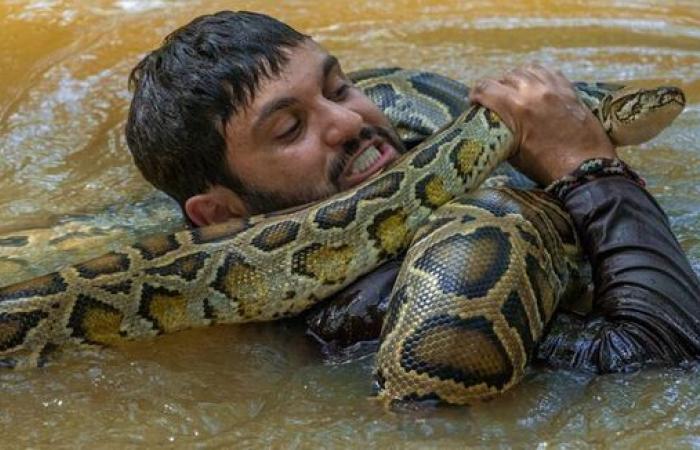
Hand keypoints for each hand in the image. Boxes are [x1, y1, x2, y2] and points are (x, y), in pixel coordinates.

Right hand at [470, 64, 616, 184]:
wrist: (585, 169)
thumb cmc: (547, 167)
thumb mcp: (513, 153)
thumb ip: (501, 132)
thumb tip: (493, 125)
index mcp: (516, 108)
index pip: (487, 88)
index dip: (475, 93)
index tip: (473, 100)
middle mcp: (533, 92)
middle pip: (505, 77)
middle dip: (495, 87)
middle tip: (493, 99)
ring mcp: (553, 88)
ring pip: (526, 70)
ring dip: (516, 79)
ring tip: (514, 89)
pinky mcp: (568, 90)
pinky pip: (548, 71)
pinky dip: (537, 75)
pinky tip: (534, 84)